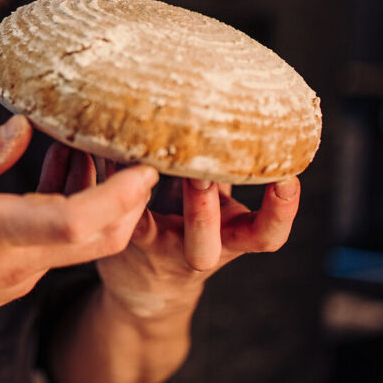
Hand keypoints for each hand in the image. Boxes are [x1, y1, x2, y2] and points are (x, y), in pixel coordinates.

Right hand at [0, 116, 157, 362]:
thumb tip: (23, 127)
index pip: (74, 222)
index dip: (118, 195)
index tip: (143, 166)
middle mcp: (17, 265)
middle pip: (102, 238)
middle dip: (133, 199)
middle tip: (140, 151)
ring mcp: (19, 280)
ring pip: (84, 244)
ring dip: (102, 203)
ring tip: (92, 152)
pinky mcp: (14, 285)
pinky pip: (59, 250)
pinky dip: (74, 216)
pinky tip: (57, 180)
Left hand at [38, 143, 299, 321]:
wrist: (144, 281)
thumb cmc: (188, 227)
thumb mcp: (217, 206)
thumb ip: (224, 170)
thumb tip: (231, 100)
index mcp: (231, 237)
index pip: (266, 235)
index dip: (280, 212)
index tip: (288, 177)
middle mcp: (199, 251)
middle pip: (208, 244)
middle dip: (205, 209)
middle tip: (204, 171)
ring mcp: (157, 250)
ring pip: (142, 233)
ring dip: (133, 198)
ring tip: (142, 165)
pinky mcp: (121, 242)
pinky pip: (112, 213)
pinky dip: (105, 180)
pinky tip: (94, 148)